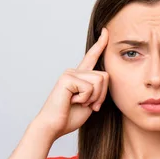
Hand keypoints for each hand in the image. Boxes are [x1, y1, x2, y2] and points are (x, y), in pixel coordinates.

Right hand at [32, 27, 109, 141]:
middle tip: (90, 106)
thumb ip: (97, 90)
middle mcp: (74, 71)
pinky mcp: (67, 78)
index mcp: (80, 76)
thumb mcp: (89, 102)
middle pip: (105, 76)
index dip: (100, 44)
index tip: (106, 31)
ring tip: (79, 103)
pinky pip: (90, 88)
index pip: (92, 57)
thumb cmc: (69, 117)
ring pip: (100, 81)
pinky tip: (72, 102)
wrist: (53, 126)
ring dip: (94, 98)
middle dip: (102, 95)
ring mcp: (70, 73)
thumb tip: (104, 79)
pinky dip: (85, 99)